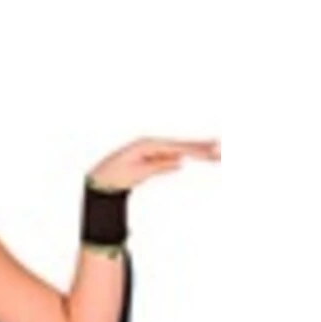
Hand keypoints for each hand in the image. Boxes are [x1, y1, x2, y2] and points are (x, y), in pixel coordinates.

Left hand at [87, 136, 219, 190]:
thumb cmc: (115, 175)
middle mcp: (153, 143)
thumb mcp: (137, 173)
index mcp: (149, 145)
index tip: (211, 151)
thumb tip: (181, 162)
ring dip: (198, 150)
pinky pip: (173, 155)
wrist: (100, 178)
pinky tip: (199, 155)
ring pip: (179, 149)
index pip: (178, 147)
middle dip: (201, 148)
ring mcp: (153, 149)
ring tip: (216, 152)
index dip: (195, 149)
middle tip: (221, 150)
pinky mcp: (153, 157)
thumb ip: (159, 166)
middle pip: (181, 145)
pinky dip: (187, 154)